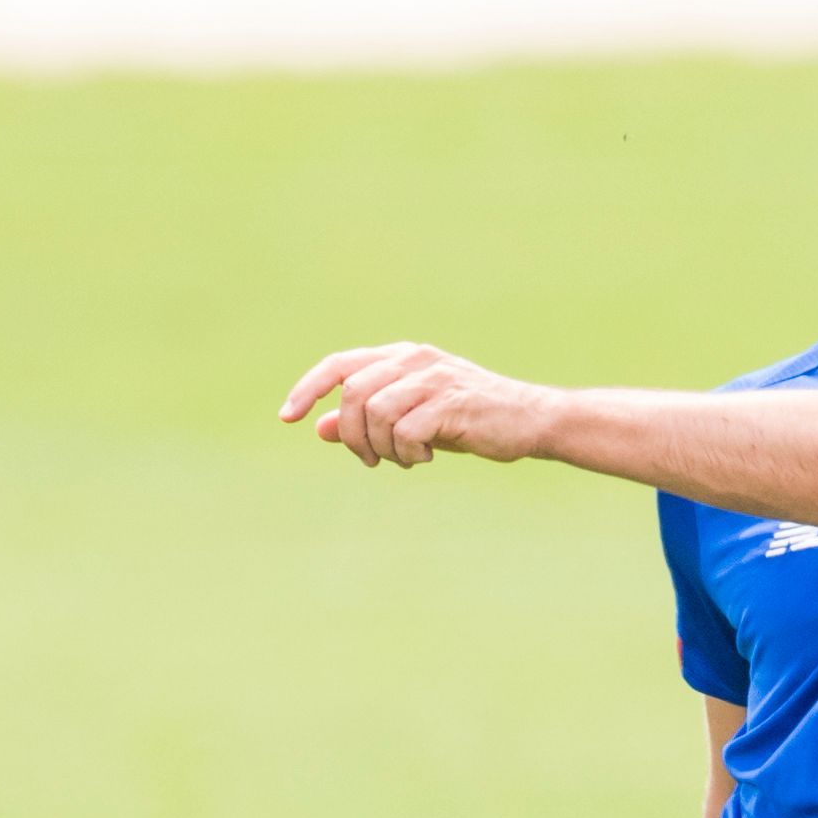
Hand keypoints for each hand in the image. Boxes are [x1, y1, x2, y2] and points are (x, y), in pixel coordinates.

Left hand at [279, 341, 561, 469]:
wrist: (529, 421)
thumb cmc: (469, 420)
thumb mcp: (411, 418)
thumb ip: (368, 420)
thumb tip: (321, 428)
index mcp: (401, 356)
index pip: (339, 364)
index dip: (308, 389)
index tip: (288, 417)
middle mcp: (414, 360)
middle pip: (352, 393)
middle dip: (353, 435)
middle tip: (372, 460)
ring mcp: (434, 378)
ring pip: (375, 411)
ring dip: (382, 447)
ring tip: (405, 459)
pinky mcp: (451, 402)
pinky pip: (406, 431)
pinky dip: (408, 452)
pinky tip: (426, 457)